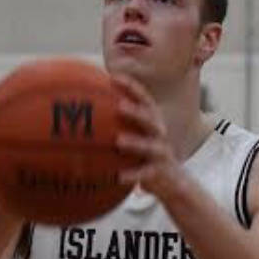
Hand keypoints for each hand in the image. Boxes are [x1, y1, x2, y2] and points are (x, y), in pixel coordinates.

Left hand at [113, 73, 183, 199]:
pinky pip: (146, 174)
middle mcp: (159, 134)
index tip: (113, 77)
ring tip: (119, 141)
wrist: (172, 181)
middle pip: (150, 119)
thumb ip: (119, 123)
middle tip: (119, 106)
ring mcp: (161, 153)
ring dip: (135, 142)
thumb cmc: (146, 155)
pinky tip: (119, 177)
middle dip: (136, 112)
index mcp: (153, 121)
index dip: (131, 87)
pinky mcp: (160, 172)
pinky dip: (133, 175)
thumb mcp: (138, 136)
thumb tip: (86, 112)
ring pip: (150, 146)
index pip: (144, 99)